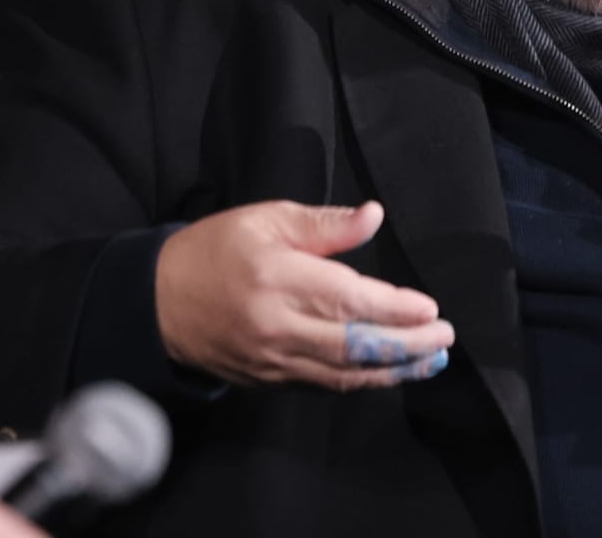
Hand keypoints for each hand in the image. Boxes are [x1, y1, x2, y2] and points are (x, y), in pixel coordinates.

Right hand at [154, 200, 453, 388]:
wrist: (157, 304)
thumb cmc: (214, 251)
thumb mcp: (264, 220)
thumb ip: (323, 225)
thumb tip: (374, 217)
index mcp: (277, 278)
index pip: (349, 300)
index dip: (395, 309)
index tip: (429, 309)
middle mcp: (278, 325)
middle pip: (355, 344)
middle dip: (407, 345)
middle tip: (444, 338)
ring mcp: (274, 360)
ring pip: (346, 373)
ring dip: (395, 370)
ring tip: (431, 360)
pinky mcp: (270, 381)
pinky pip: (326, 386)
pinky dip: (363, 381)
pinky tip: (389, 372)